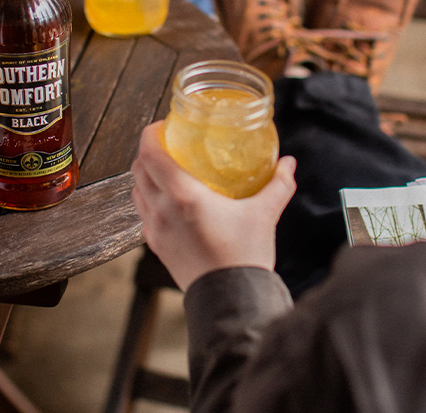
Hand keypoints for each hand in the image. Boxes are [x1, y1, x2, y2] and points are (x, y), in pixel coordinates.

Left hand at [131, 121, 296, 291]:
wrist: (230, 301)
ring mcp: (155, 230)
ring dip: (146, 175)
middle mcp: (161, 210)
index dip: (150, 133)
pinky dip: (149, 199)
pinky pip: (143, 214)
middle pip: (139, 169)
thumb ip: (277, 184)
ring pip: (137, 191)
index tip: (163, 125)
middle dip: (148, 150)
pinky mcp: (156, 246)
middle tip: (167, 142)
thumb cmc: (243, 258)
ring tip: (167, 168)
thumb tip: (288, 163)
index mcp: (183, 196)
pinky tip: (170, 201)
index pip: (150, 153)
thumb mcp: (264, 214)